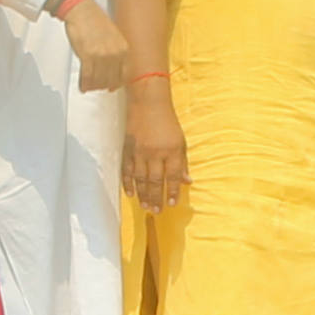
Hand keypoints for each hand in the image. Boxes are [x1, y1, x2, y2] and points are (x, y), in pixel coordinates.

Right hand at [58, 0, 126, 93]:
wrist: (82, 10)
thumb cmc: (95, 20)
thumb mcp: (114, 36)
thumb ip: (116, 52)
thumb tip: (113, 69)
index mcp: (124, 48)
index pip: (123, 74)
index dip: (116, 83)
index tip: (111, 88)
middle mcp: (115, 53)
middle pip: (110, 79)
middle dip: (102, 86)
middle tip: (96, 87)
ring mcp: (102, 55)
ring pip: (98, 80)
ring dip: (92, 86)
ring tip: (88, 87)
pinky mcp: (88, 55)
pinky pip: (87, 76)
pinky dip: (84, 83)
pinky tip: (82, 86)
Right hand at [123, 79, 187, 207]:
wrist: (148, 102)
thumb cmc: (167, 122)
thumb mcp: (181, 141)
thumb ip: (182, 163)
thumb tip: (187, 182)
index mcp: (172, 150)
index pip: (172, 176)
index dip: (172, 191)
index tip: (172, 204)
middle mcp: (155, 153)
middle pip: (155, 181)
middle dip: (156, 198)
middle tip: (156, 211)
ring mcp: (139, 152)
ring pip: (140, 179)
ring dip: (143, 195)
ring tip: (145, 207)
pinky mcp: (127, 149)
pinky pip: (127, 170)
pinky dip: (128, 183)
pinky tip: (130, 194)